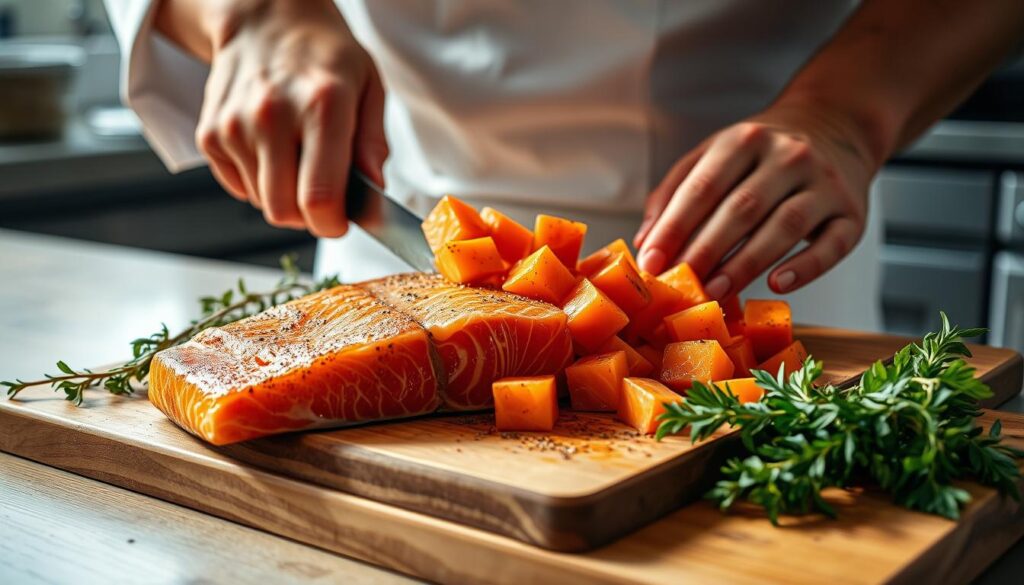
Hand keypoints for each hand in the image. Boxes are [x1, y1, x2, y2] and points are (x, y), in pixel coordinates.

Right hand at [192, 0, 386, 236]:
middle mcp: (273, 114)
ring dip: (284, 197)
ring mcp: (235, 125)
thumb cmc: (324, 55)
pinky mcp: (210, 134)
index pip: (320, 197)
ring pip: (262, 203)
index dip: (332, 224)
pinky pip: (238, 188)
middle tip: (322, 198)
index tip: (340, 221)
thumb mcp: (369, 87)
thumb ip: (373, 143)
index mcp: (322, 105)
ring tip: (298, 160)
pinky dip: (258, 183)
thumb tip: (373, 188)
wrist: (265, 18)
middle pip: (284, 210)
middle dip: (308, 218)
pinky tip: (272, 151)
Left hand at [634, 104, 876, 298]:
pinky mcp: (852, 213)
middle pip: (742, 208)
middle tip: (682, 283)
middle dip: (707, 249)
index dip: (674, 226)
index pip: (703, 186)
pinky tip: (777, 285)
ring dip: (746, 263)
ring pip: (784, 226)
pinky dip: (805, 267)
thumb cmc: (762, 153)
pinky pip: (831, 245)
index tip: (651, 262)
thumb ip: (676, 192)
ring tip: (717, 291)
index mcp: (744, 140)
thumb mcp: (715, 154)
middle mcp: (788, 156)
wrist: (836, 127)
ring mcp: (824, 184)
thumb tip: (645, 242)